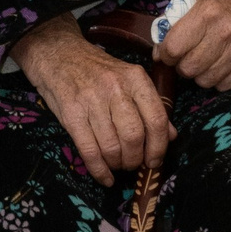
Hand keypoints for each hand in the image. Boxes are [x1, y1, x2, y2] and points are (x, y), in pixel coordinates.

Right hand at [12, 16, 174, 187]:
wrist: (58, 54)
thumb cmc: (98, 71)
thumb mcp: (128, 79)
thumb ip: (151, 106)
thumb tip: (171, 136)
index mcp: (135, 79)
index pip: (156, 119)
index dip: (158, 147)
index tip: (155, 161)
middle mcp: (116, 88)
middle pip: (134, 136)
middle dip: (136, 159)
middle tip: (133, 164)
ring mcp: (92, 101)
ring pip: (112, 146)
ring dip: (117, 164)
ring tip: (118, 165)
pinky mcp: (71, 114)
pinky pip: (89, 150)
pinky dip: (99, 170)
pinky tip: (105, 177)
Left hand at [155, 0, 230, 93]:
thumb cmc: (227, 0)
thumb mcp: (198, 0)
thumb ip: (174, 23)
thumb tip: (158, 52)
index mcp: (207, 12)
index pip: (173, 48)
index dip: (166, 54)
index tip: (168, 52)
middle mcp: (225, 31)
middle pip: (188, 68)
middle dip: (182, 66)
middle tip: (186, 57)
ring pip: (205, 81)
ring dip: (200, 73)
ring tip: (205, 59)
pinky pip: (224, 86)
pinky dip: (218, 79)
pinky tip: (221, 63)